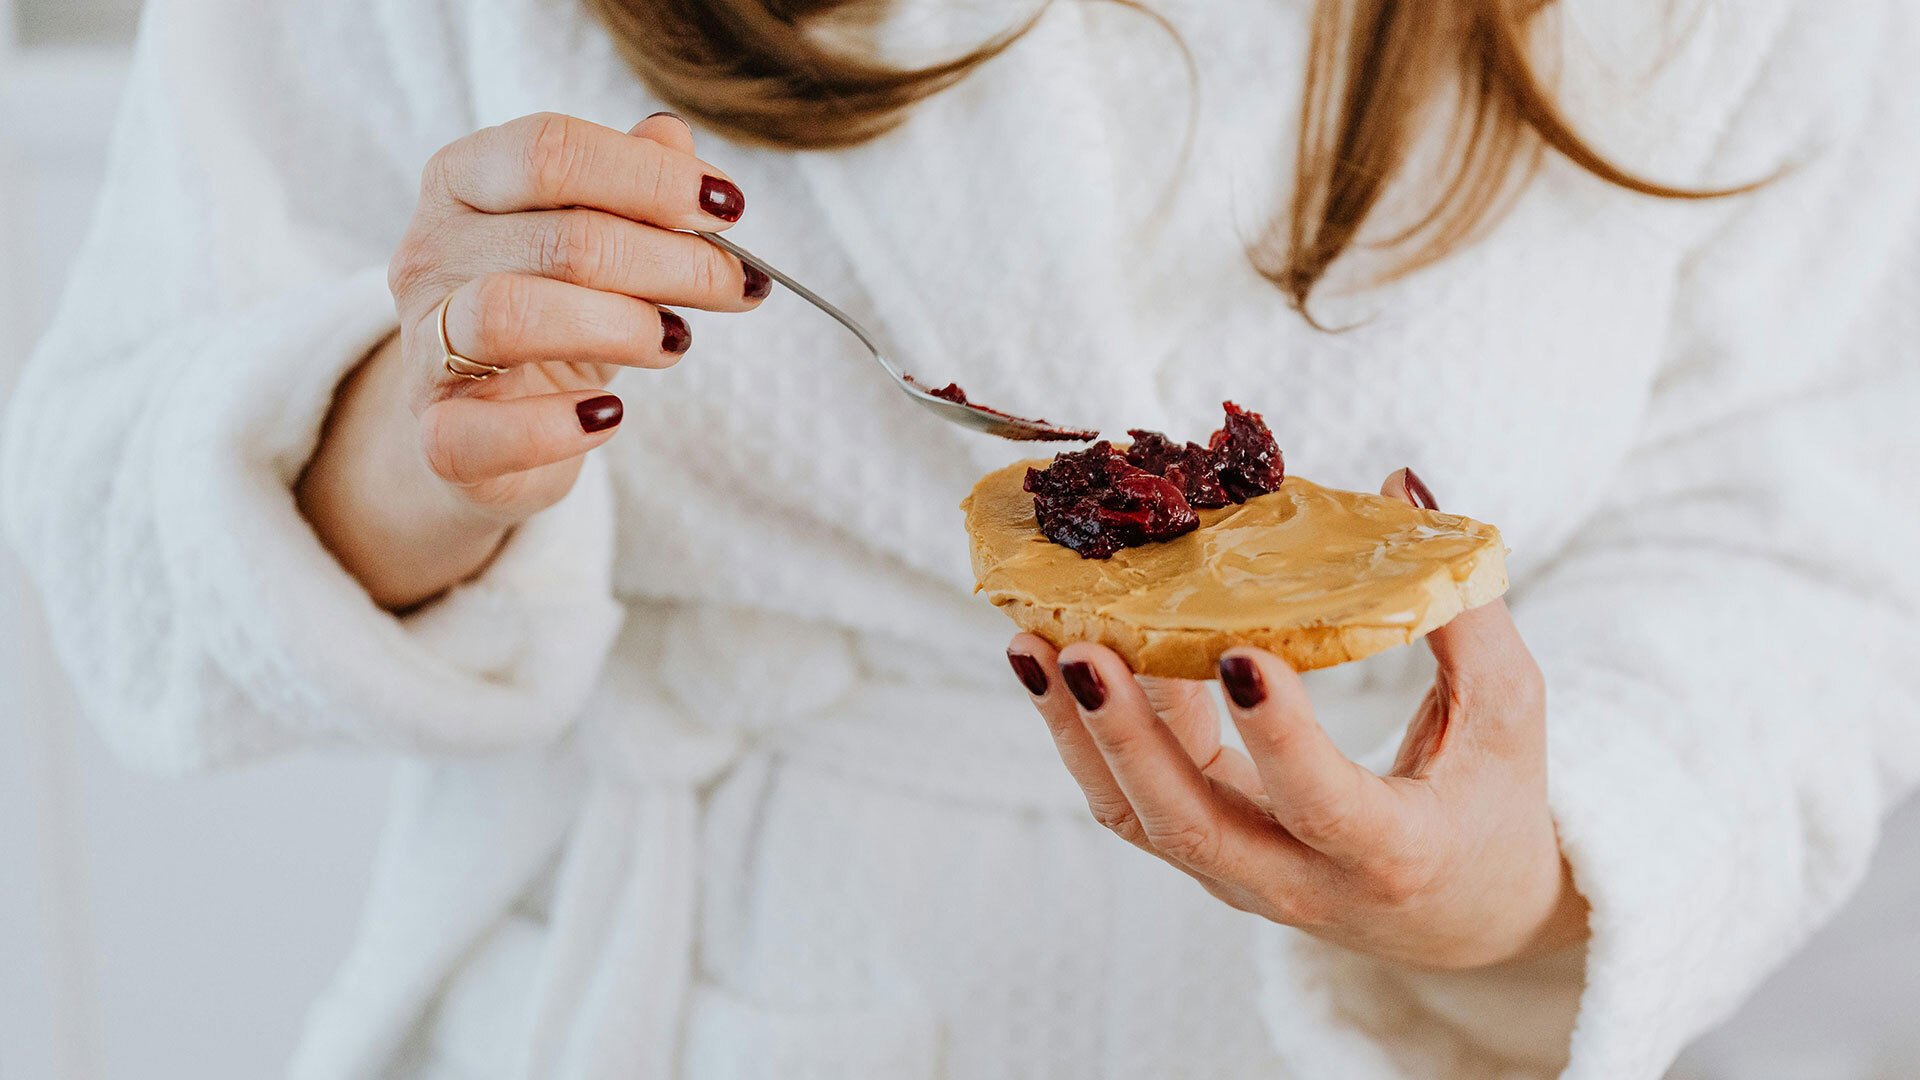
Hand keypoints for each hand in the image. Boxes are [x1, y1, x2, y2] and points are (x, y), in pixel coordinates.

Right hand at [297, 112, 765, 608]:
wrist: (484, 422)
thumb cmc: (553, 314)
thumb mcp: (598, 237)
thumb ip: (632, 184)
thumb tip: (673, 138)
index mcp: (464, 180)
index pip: (550, 151)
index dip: (651, 177)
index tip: (728, 209)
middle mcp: (430, 252)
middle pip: (560, 239)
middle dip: (673, 261)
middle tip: (735, 285)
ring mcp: (421, 346)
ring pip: (512, 316)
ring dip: (623, 328)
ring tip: (676, 341)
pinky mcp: (436, 435)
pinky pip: (480, 432)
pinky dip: (556, 427)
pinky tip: (609, 415)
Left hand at [1007, 469, 1588, 969]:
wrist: (1462, 919)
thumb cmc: (1492, 803)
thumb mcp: (1507, 713)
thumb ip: (1460, 608)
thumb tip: (1402, 485)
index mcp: (1392, 853)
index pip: (1322, 803)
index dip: (1279, 735)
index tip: (1237, 654)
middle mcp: (1299, 881)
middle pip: (1189, 825)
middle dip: (1123, 736)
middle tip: (1075, 648)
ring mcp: (1239, 875)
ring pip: (1137, 816)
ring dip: (1079, 731)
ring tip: (1031, 645)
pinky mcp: (1204, 851)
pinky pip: (1134, 797)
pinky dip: (1097, 728)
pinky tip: (1068, 650)